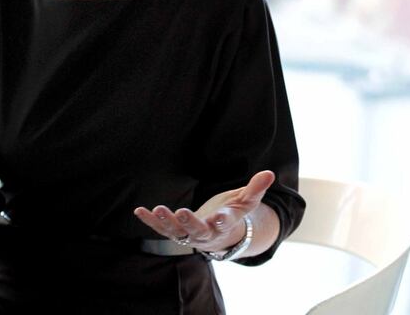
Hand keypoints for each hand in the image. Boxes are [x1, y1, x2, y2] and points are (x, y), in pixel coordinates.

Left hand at [133, 170, 274, 253]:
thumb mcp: (246, 201)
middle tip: (181, 213)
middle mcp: (206, 233)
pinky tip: (140, 211)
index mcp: (224, 224)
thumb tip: (269, 173)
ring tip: (158, 209)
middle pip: (197, 231)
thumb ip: (256, 189)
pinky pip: (161, 228)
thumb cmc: (233, 213)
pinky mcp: (175, 231)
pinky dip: (150, 221)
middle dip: (189, 223)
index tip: (220, 217)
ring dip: (165, 222)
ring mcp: (189, 234)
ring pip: (176, 232)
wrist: (219, 235)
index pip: (224, 223)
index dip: (222, 220)